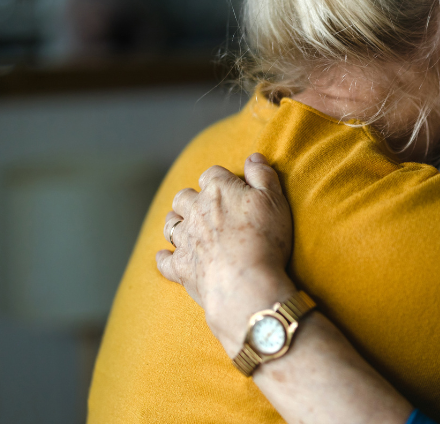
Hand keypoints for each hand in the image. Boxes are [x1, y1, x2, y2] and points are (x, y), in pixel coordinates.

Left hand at [156, 153, 295, 352]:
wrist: (245, 282)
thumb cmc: (265, 238)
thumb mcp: (275, 200)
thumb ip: (263, 175)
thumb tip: (253, 157)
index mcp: (218, 190)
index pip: (212, 174)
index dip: (221, 179)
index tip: (231, 188)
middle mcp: (196, 211)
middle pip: (184, 197)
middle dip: (191, 198)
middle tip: (204, 206)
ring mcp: (185, 239)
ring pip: (170, 224)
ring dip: (175, 222)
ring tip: (186, 226)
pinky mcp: (180, 266)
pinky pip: (164, 260)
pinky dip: (164, 257)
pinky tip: (166, 256)